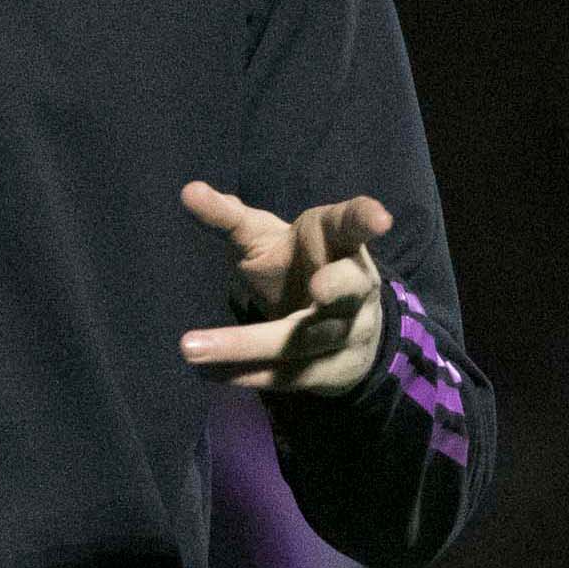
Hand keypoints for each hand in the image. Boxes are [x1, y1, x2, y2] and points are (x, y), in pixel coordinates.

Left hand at [176, 181, 393, 395]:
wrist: (339, 326)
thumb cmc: (295, 265)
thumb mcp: (263, 236)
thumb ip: (230, 217)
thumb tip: (189, 192)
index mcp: (339, 242)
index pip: (353, 225)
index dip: (366, 219)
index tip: (379, 219)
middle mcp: (355, 287)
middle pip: (349, 288)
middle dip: (338, 286)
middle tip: (319, 288)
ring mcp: (349, 332)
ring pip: (303, 341)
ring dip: (247, 345)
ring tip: (191, 347)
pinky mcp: (331, 371)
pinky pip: (288, 376)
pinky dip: (245, 373)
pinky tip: (206, 373)